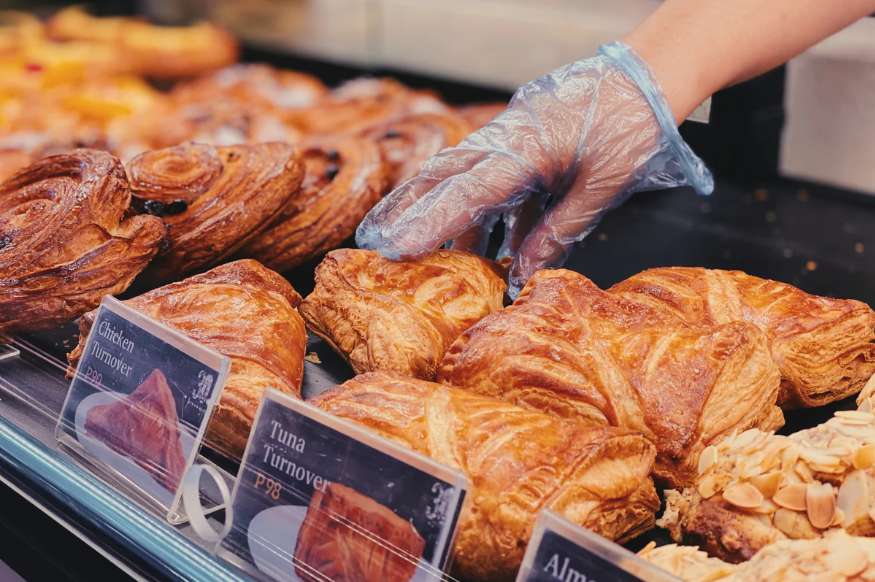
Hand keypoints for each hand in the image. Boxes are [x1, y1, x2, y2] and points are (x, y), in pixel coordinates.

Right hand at [356, 42, 712, 297]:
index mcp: (523, 150)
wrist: (644, 79)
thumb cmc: (629, 126)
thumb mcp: (600, 189)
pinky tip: (480, 247)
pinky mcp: (518, 146)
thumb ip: (558, 234)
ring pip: (457, 179)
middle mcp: (504, 143)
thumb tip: (522, 277)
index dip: (428, 224)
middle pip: (440, 178)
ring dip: (435, 214)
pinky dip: (476, 213)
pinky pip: (485, 182)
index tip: (395, 249)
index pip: (464, 193)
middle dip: (404, 211)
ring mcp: (507, 141)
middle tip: (372, 241)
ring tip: (411, 248)